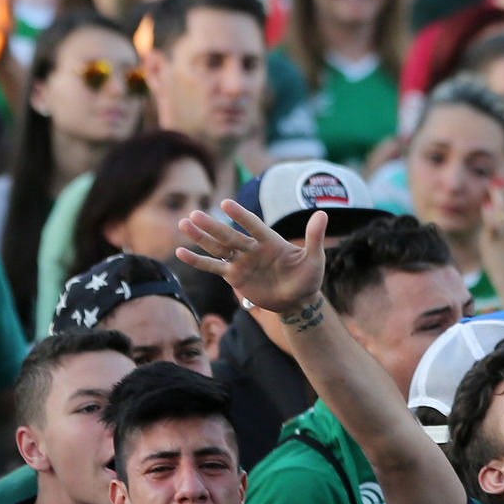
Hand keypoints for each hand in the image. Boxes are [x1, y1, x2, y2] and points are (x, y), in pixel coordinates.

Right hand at [176, 201, 326, 315]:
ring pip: (218, 247)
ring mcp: (241, 261)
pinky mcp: (234, 276)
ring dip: (201, 237)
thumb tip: (322, 214)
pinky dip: (198, 261)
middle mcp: (253, 248)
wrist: (298, 300)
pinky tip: (181, 252)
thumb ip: (314, 238)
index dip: (241, 216)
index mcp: (271, 241)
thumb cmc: (308, 277)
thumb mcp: (315, 259)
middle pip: (229, 235)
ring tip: (184, 224)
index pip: (253, 225)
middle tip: (194, 213)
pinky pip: (213, 267)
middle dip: (212, 226)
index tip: (225, 203)